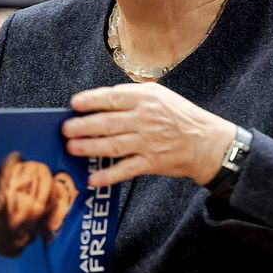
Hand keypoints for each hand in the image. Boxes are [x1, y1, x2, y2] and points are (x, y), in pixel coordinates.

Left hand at [63, 83, 235, 185]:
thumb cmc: (180, 116)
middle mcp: (146, 120)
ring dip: (90, 147)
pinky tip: (93, 177)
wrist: (206, 142)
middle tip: (66, 129)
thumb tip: (102, 99)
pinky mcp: (151, 163)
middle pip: (109, 122)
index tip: (74, 104)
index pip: (114, 98)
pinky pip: (126, 170)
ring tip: (72, 148)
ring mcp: (148, 142)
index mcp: (147, 99)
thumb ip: (132, 95)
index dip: (92, 101)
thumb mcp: (160, 95)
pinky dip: (109, 175)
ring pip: (113, 145)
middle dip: (84, 126)